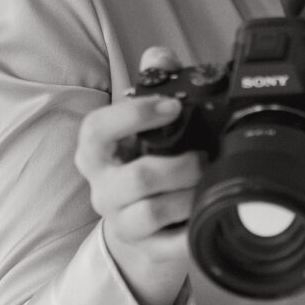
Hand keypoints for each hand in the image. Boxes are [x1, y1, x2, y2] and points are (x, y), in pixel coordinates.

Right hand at [74, 46, 201, 304]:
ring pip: (152, 210)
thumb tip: (159, 54)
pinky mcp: (145, 249)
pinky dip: (193, 231)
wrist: (143, 230)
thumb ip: (152, 86)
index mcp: (96, 152)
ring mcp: (121, 221)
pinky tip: (207, 216)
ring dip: (189, 195)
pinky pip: (170, 245)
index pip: (97, 130)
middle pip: (137, 176)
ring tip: (205, 184)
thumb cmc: (144, 166)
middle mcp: (103, 188)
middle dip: (179, 165)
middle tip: (203, 157)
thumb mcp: (143, 128)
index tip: (172, 107)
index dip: (134, 116)